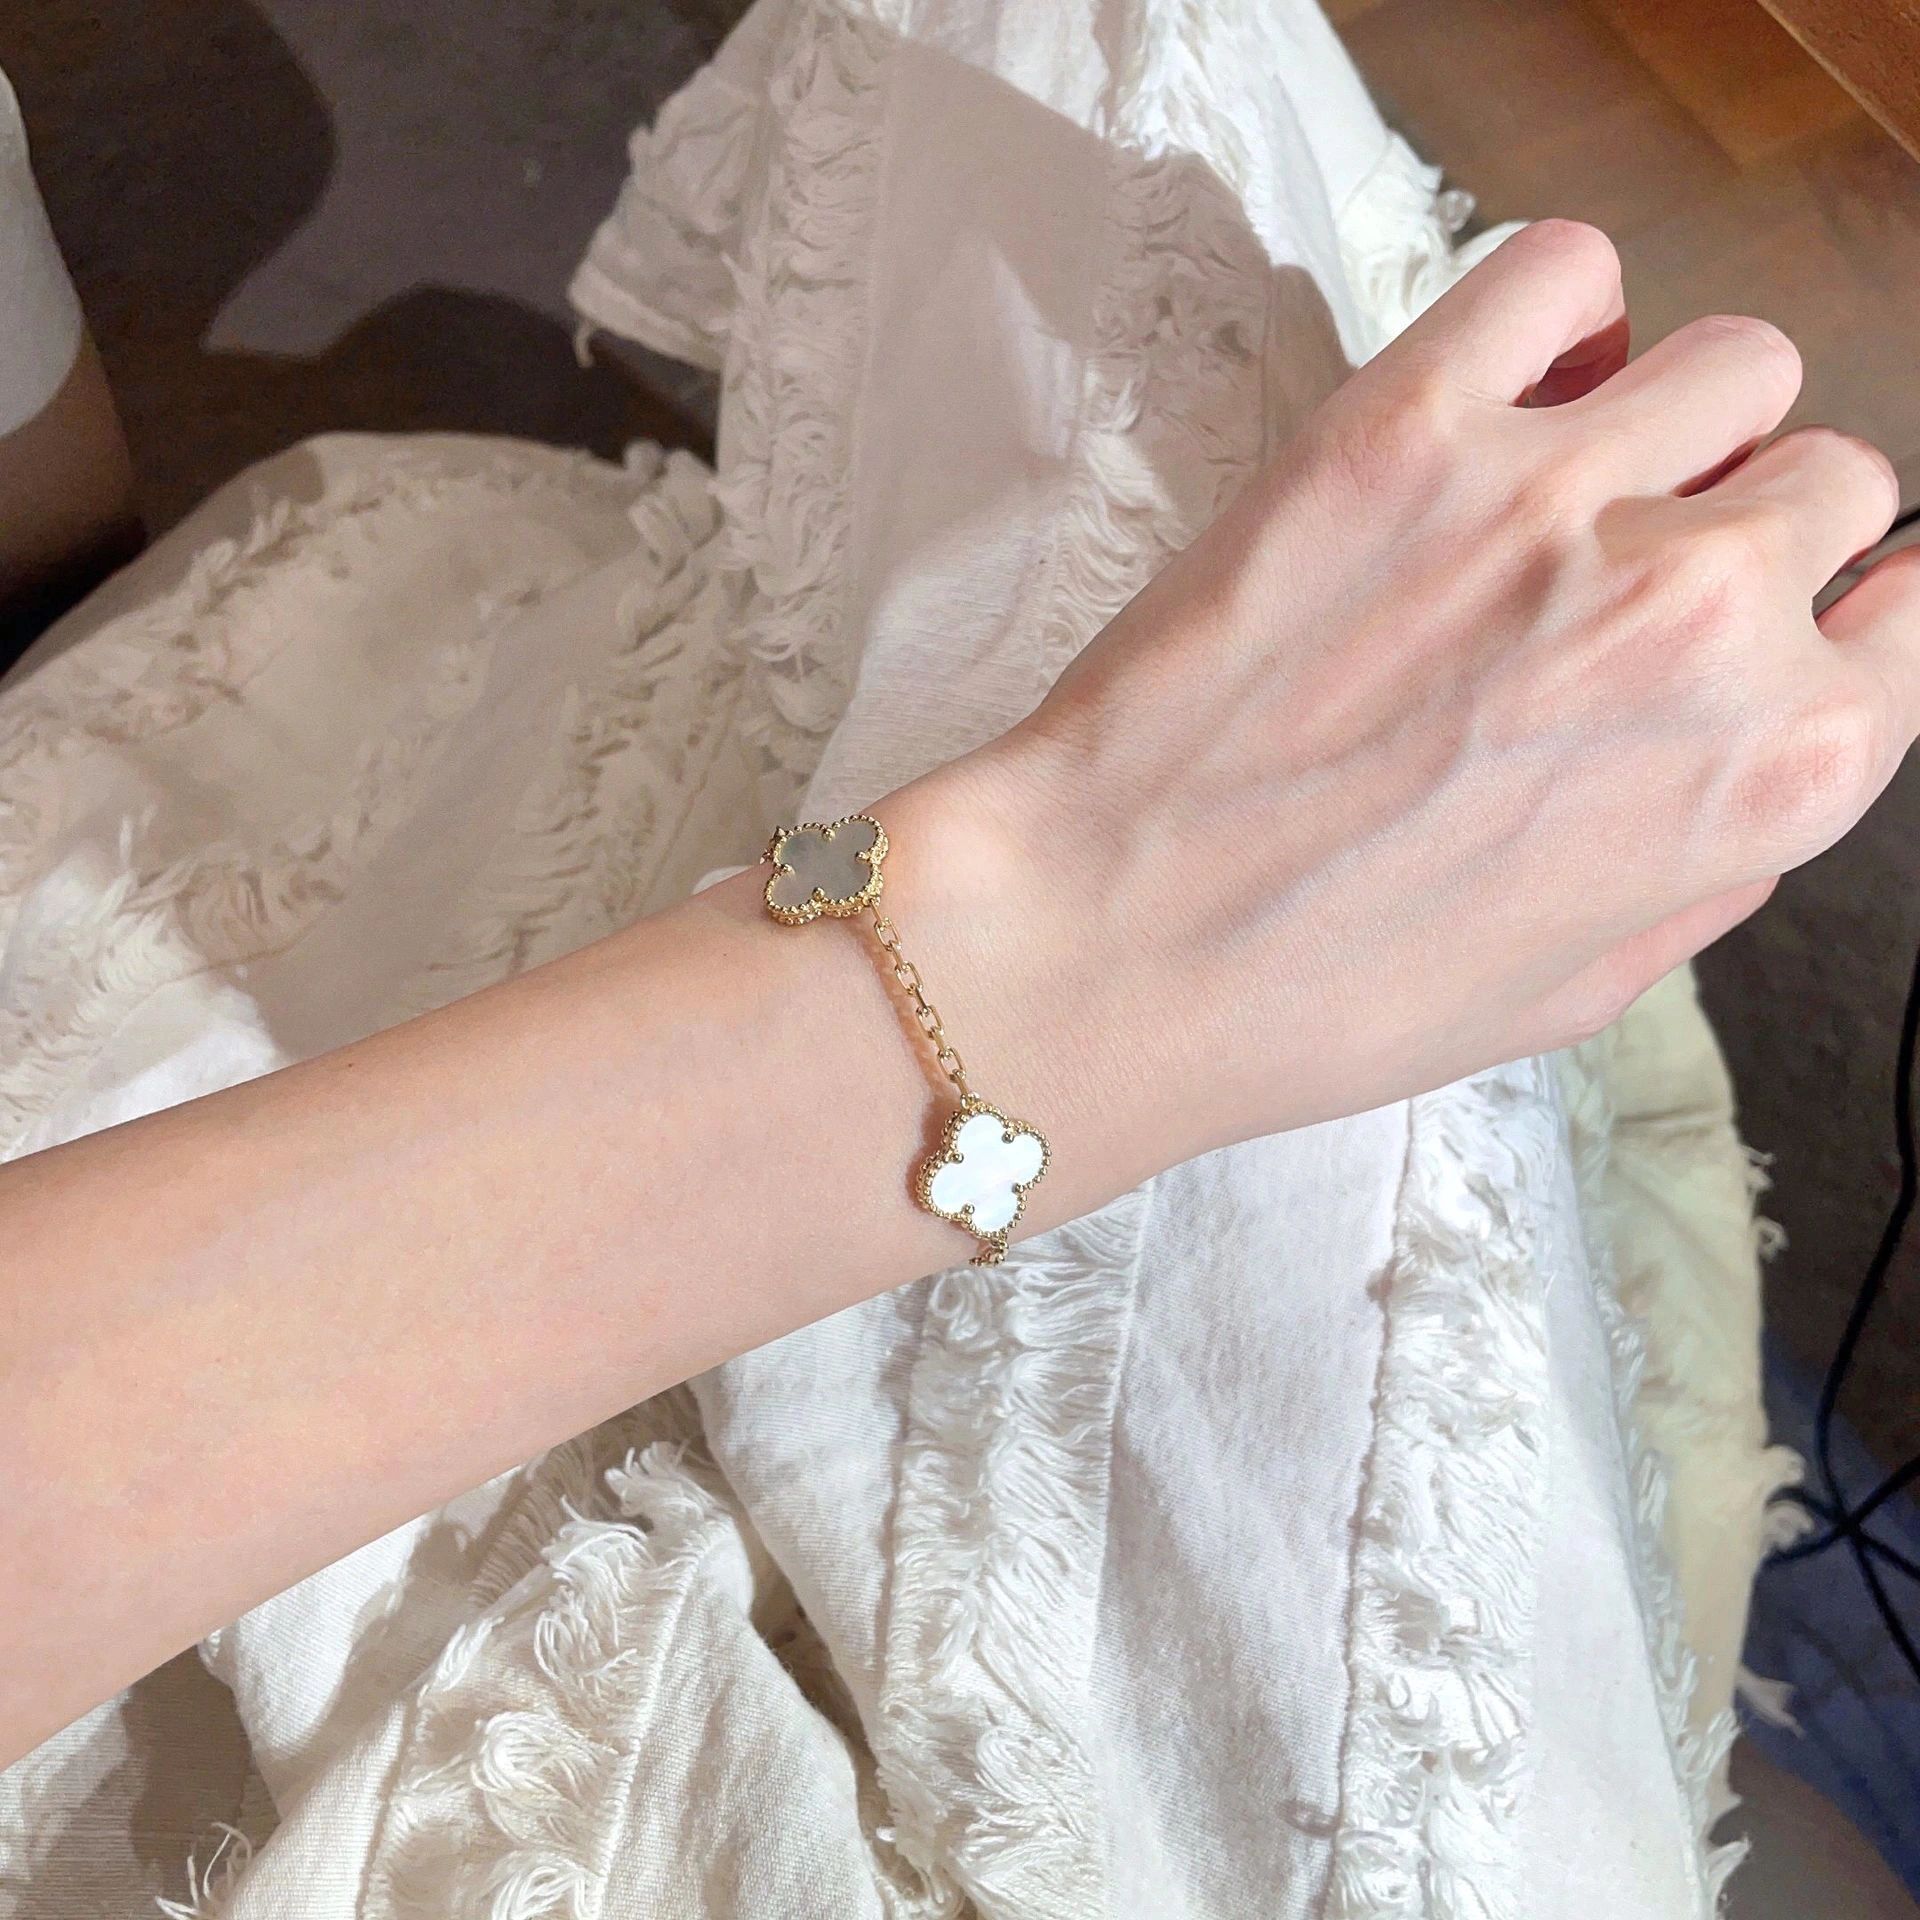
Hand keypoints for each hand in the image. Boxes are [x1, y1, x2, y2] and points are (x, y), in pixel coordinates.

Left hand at [931, 221, 1916, 1174]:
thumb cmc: (1315, 992)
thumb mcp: (1572, 987)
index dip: (1828, 621)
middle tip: (1615, 582)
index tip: (1770, 614)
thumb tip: (1773, 746)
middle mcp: (1701, 619)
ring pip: (1734, 361)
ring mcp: (1558, 500)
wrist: (1107, 939)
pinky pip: (1566, 270)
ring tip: (1562, 486)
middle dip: (1740, 530)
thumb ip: (1711, 860)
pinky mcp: (1412, 422)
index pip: (1907, 616)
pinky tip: (1507, 389)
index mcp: (1772, 774)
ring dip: (1669, 421)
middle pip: (1825, 478)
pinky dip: (1562, 311)